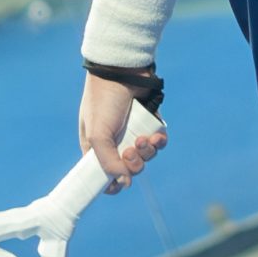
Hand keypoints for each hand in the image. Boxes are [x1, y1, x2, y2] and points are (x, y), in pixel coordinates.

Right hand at [79, 71, 166, 193]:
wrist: (122, 71)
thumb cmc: (104, 102)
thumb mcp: (97, 135)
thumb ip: (108, 162)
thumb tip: (125, 183)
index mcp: (97, 146)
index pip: (105, 174)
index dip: (113, 183)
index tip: (119, 185)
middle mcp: (116, 141)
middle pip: (130, 167)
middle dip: (134, 164)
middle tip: (131, 150)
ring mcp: (134, 131)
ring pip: (147, 156)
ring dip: (147, 153)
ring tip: (143, 139)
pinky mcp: (150, 121)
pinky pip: (159, 142)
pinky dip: (160, 143)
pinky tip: (156, 137)